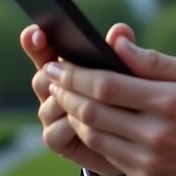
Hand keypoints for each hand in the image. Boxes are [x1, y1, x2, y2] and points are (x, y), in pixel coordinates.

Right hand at [19, 22, 127, 175]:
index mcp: (71, 65)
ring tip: (90, 100)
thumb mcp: (140, 74)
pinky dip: (68, 128)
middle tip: (62, 69)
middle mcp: (57, 89)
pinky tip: (84, 124)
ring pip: (46, 106)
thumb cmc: (141, 100)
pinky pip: (53, 134)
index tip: (36, 32)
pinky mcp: (61, 141)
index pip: (45, 48)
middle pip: (42, 76)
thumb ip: (129, 52)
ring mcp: (55, 116)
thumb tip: (119, 32)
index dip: (35, 40)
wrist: (141, 144)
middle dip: (52, 73)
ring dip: (65, 102)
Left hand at [43, 38, 175, 175]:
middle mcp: (155, 130)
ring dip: (73, 115)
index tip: (57, 63)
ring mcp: (148, 158)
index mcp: (168, 100)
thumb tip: (117, 43)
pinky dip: (90, 137)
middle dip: (65, 91)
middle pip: (93, 110)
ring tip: (64, 98)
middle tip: (51, 79)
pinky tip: (85, 123)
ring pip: (94, 134)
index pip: (107, 84)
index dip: (75, 74)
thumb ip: (155, 61)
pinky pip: (107, 155)